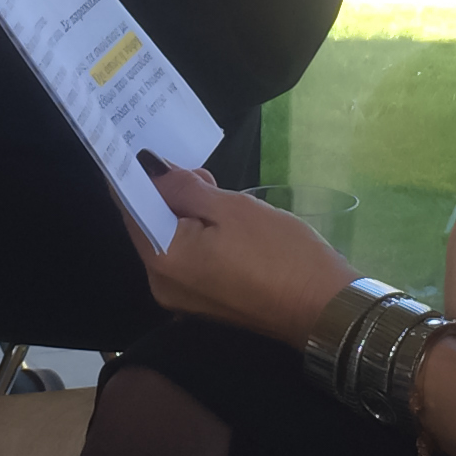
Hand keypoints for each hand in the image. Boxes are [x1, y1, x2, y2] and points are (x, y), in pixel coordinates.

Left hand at [124, 163, 353, 342]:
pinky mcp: (205, 302)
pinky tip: (224, 222)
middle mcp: (162, 284)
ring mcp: (182, 298)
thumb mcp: (232, 209)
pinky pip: (188, 258)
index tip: (148, 146)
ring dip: (185, 212)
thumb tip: (148, 167)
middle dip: (166, 192)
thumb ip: (183, 187)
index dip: (134, 174)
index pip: (129, 207)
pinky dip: (197, 235)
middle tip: (202, 172)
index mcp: (162, 260)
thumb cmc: (280, 254)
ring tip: (217, 192)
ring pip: (170, 240)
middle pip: (148, 225)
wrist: (326, 309)